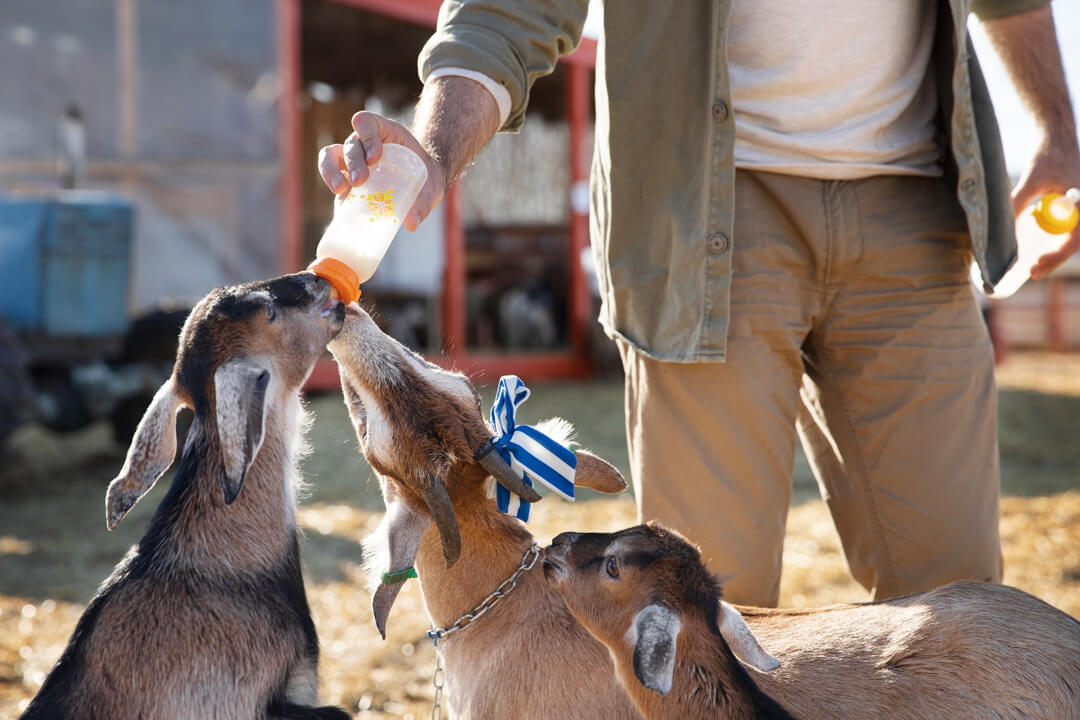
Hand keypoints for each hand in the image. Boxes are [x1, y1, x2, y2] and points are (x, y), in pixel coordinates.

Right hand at [317, 111, 447, 231]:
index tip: (376, 158)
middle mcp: (364, 143)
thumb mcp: (431, 188)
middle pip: (352, 145)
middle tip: (361, 180)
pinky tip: (338, 199)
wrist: (422, 187)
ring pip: (331, 155)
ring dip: (331, 170)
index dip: (368, 137)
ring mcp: (352, 161)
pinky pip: (331, 176)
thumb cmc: (427, 180)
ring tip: (340, 189)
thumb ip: (424, 203)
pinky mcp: (346, 179)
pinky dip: (330, 184)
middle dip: (354, 161)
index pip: (367, 123)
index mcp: (384, 132)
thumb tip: (411, 223)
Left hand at [1011, 135, 1079, 279]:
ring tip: (1034, 267)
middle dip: (1054, 258)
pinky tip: (1039, 250)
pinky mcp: (1074, 205)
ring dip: (1054, 251)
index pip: (1075, 237)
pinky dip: (1054, 239)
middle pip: (1075, 240)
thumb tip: (1000, 229)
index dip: (1056, 254)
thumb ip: (1018, 203)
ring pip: (1072, 236)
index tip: (1036, 266)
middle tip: (1032, 273)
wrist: (1056, 136)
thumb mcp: (1031, 180)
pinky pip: (1067, 227)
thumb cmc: (1047, 154)